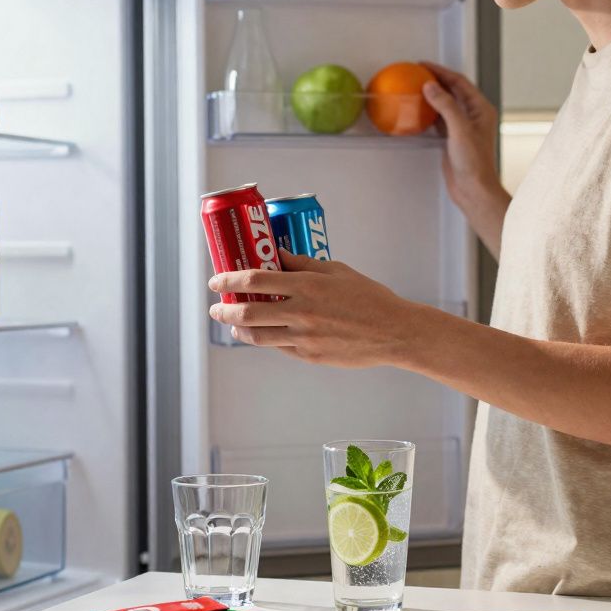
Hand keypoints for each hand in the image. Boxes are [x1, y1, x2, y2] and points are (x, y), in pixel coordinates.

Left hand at [208, 251, 428, 368]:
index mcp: (307, 286)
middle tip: (217, 305)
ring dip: (239, 329)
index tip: (217, 279)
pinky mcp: (310, 356)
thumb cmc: (368, 297)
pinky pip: (279, 348)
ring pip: (258, 336)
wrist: (393, 332)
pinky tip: (263, 333)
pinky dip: (266, 339)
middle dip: (225, 309)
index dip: (230, 279)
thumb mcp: (336, 270)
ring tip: (233, 323)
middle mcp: (301, 313)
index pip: (255, 280)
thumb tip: (274, 255)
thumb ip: (302, 263)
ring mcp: (304, 338)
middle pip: (248, 312)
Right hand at [420, 60, 503, 209]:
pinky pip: (439, 120)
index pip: (459, 82)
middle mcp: (473, 116)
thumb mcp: (460, 129)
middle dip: (436, 80)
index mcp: (481, 109)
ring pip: (445, 105)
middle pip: (452, 90)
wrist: (473, 189)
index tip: (425, 66)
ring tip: (416, 88)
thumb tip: (431, 87)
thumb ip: (445, 105)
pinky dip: (428, 113)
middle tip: (418, 73)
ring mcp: (463, 127)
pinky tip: (418, 111)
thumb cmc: (475, 163)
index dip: (442, 71)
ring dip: (431, 96)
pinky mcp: (452, 138)